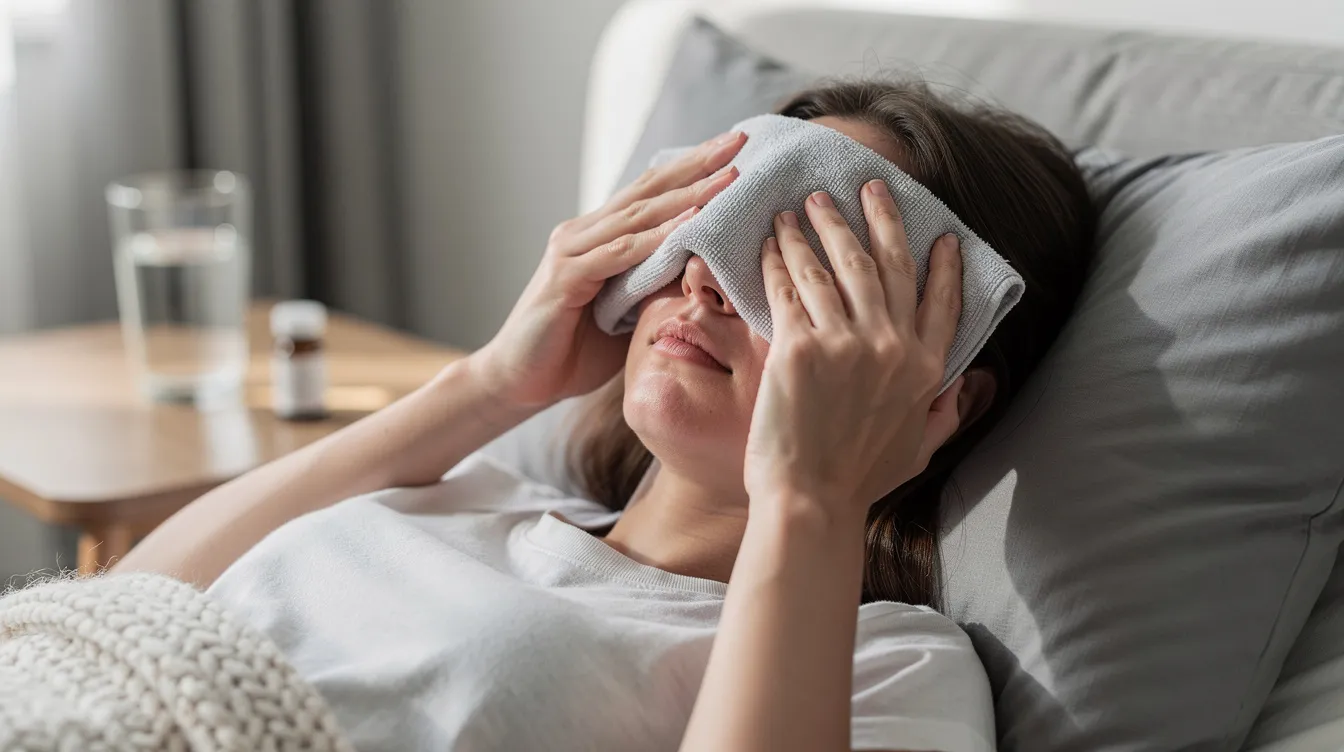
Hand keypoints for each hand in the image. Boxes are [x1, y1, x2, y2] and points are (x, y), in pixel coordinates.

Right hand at [469, 131, 745, 408]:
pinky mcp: (566, 277)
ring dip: (688, 194)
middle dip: (697, 163)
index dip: (693, 169)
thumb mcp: (629, 316)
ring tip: (729, 176)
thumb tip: (705, 273)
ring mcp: (572, 250)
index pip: (652, 192)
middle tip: (740, 138)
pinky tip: (691, 222)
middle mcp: (583, 233)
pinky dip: (658, 237)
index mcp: (599, 236)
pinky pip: (621, 253)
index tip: (736, 148)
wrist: (518, 382)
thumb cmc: (572, 352)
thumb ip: (658, 289)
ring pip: (640, 215)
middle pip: (649, 189)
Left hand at [744, 180, 964, 521]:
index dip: (941, 264)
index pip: (941, 301)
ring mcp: (846, 344)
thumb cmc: (860, 483)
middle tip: (862, 187)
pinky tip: (771, 241)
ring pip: (833, 266)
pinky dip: (778, 260)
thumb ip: (946, 411)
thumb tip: (968, 383)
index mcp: (925, 369)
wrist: (810, 503)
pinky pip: (789, 288)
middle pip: (885, 265)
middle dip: (874, 218)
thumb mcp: (920, 448)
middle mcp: (892, 347)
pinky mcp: (799, 347)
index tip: (939, 233)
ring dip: (817, 229)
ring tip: (804, 205)